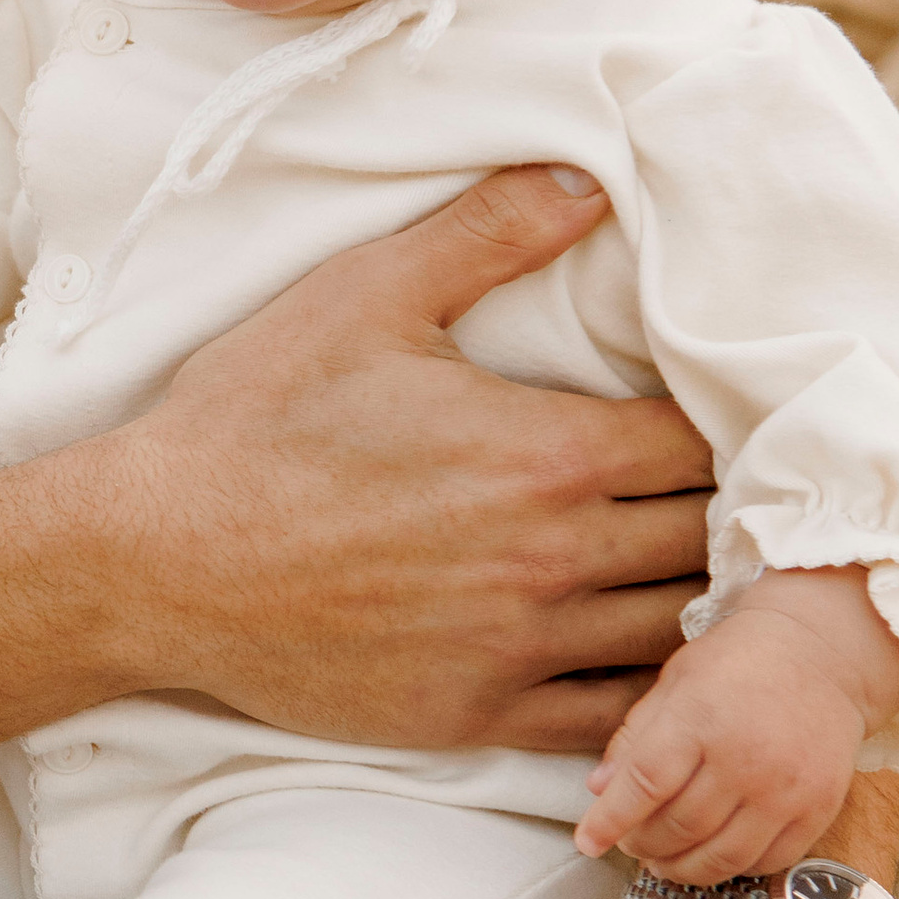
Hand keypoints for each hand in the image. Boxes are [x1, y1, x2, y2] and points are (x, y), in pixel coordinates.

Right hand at [93, 165, 712, 754]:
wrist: (157, 557)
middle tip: (740, 492)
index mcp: (546, 452)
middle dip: (733, 513)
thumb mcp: (364, 294)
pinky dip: (653, 698)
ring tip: (718, 576)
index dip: (731, 423)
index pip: (704, 441)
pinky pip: (611, 719)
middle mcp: (552, 557)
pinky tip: (661, 670)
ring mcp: (518, 645)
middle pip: (710, 540)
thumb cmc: (254, 418)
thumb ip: (489, 232)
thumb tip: (588, 178)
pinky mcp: (478, 713)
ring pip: (677, 635)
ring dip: (708, 604)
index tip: (728, 411)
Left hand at [576, 572, 898, 882]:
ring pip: (722, 856)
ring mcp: (786, 788)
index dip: (610, 821)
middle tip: (631, 844)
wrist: (821, 654)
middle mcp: (746, 758)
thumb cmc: (737, 663)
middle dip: (643, 846)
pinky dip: (733, 867)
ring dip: (682, 869)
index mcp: (700, 718)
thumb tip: (599, 791)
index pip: (644, 785)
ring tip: (663, 861)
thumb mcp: (675, 683)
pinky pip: (768, 860)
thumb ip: (634, 737)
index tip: (588, 842)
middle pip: (679, 828)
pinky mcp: (818, 807)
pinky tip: (713, 855)